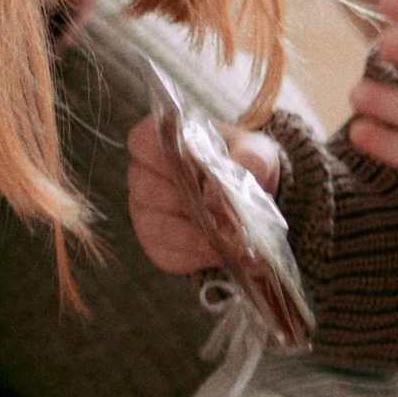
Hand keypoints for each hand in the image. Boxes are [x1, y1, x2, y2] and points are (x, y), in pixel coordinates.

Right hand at [125, 115, 280, 273]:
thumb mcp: (256, 153)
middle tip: (226, 215)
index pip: (144, 143)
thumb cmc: (243, 165)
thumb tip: (247, 166)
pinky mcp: (154, 243)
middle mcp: (142, 174)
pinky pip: (164, 253)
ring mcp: (144, 211)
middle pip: (150, 191)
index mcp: (160, 140)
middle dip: (191, 205)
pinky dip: (193, 257)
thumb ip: (251, 155)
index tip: (203, 171)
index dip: (170, 159)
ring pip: (155, 226)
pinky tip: (218, 252)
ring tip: (228, 239)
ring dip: (194, 236)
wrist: (247, 199)